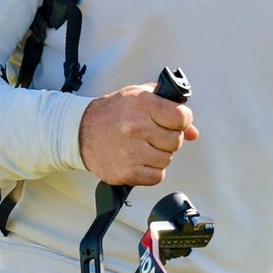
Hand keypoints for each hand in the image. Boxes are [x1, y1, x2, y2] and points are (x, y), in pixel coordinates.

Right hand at [78, 82, 197, 186]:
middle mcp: (137, 128)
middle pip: (176, 141)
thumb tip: (192, 131)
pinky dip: (152, 171)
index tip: (175, 122)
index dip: (182, 120)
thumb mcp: (139, 96)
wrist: (80, 131)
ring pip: (167, 159)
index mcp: (143, 105)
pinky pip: (157, 176)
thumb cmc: (111, 112)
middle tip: (154, 135)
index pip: (181, 117)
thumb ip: (169, 107)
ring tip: (144, 147)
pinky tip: (141, 160)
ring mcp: (131, 152)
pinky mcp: (126, 172)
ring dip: (160, 155)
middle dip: (169, 138)